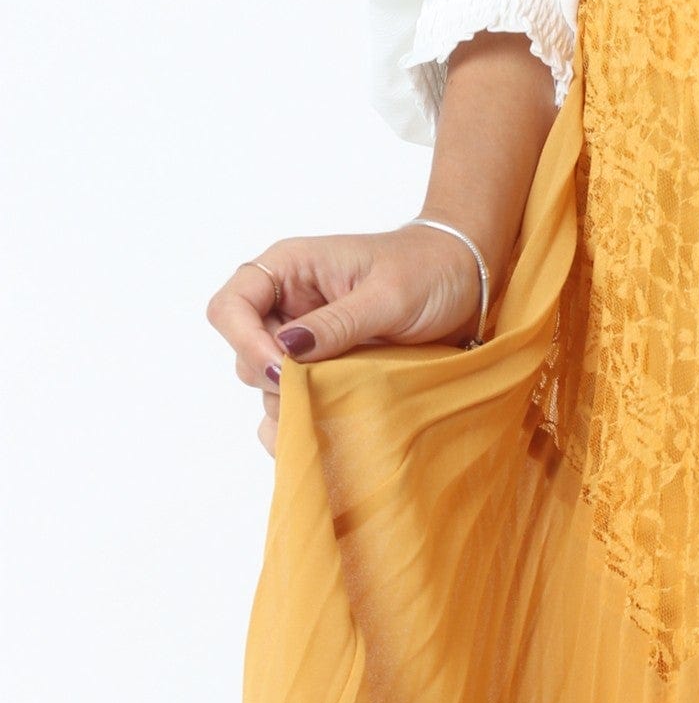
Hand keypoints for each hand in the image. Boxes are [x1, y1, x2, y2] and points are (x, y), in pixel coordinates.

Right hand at [207, 223, 484, 456]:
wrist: (465, 280)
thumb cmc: (428, 271)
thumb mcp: (387, 295)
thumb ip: (338, 323)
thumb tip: (288, 348)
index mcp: (289, 270)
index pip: (230, 308)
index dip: (246, 344)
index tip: (285, 371)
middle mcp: (287, 304)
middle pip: (244, 354)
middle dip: (274, 381)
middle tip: (321, 394)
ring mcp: (305, 340)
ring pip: (268, 385)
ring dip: (294, 405)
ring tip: (335, 413)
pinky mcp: (326, 369)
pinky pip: (297, 400)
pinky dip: (306, 420)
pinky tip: (327, 432)